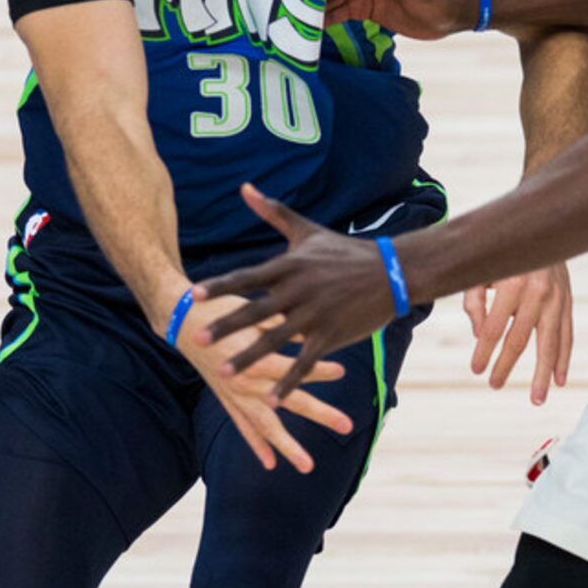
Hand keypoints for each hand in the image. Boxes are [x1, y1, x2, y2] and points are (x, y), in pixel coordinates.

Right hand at [174, 292, 351, 472]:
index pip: (294, 367)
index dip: (318, 369)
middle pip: (290, 402)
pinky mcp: (227, 400)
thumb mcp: (254, 311)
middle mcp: (247, 382)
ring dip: (288, 446)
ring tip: (307, 466)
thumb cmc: (222, 309)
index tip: (342, 370)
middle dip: (321, 414)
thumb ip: (282, 325)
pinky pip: (243, 427)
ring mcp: (236, 395)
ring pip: (266, 426)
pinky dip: (257, 445)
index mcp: (256, 357)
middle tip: (347, 426)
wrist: (182, 320)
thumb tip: (313, 329)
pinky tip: (271, 463)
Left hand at [192, 185, 398, 401]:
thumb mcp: (308, 230)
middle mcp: (299, 290)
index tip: (194, 296)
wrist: (393, 271)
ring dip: (249, 358)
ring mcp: (316, 314)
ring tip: (224, 373)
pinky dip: (289, 381)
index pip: (247, 277)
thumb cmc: (346, 251)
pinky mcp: (333, 335)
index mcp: (290, 265)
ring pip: (276, 339)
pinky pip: (306, 362)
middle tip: (196, 339)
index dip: (220, 286)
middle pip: (255, 311)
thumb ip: (273, 212)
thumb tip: (244, 188)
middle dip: (225, 326)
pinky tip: (271, 399)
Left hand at [462, 264, 572, 403]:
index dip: (484, 351)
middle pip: (521, 339)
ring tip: (537, 398)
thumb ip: (474, 301)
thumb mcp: (481, 270)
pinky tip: (559, 380)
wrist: (541, 229)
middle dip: (506, 365)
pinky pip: (567, 334)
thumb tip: (479, 335)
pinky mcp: (567, 301)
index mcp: (512, 282)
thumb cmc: (503, 252)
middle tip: (494, 385)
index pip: (494, 327)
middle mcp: (537, 291)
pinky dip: (564, 359)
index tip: (476, 370)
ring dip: (543, 373)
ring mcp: (557, 298)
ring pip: (550, 343)